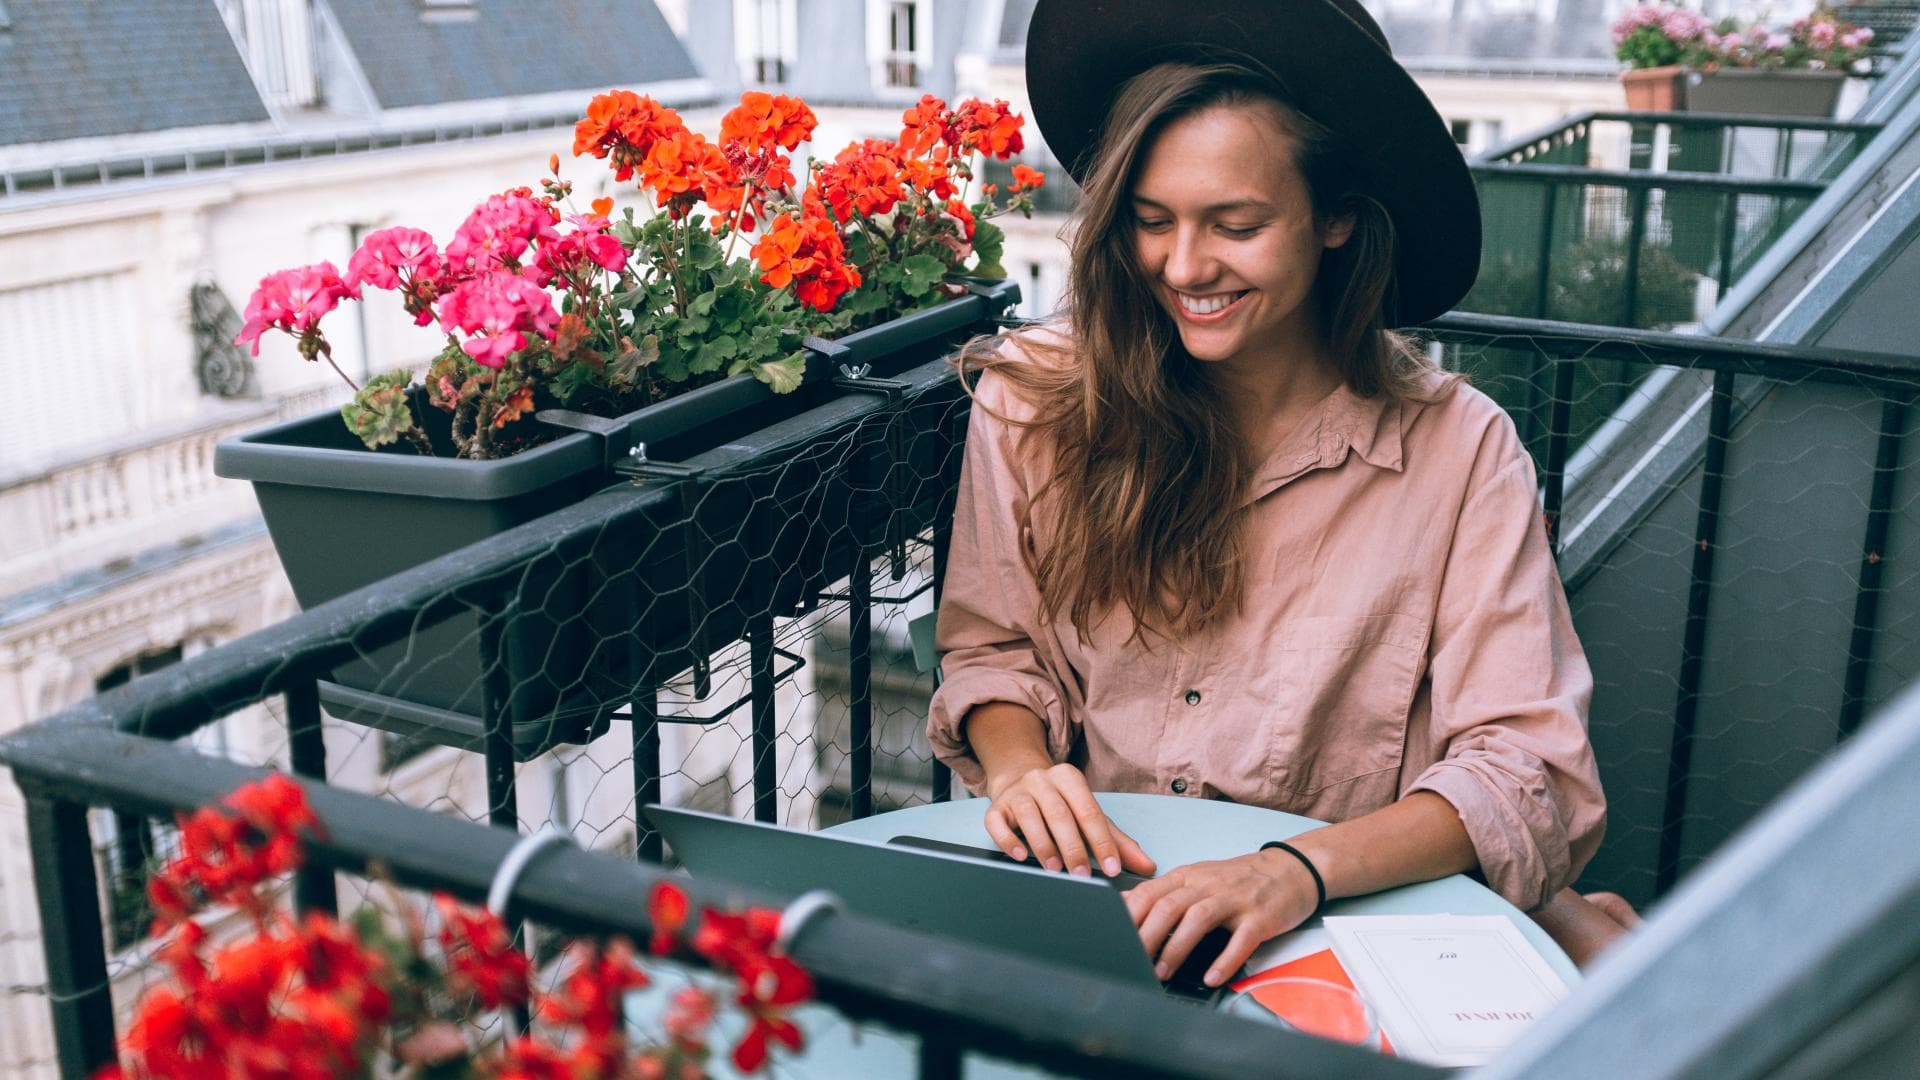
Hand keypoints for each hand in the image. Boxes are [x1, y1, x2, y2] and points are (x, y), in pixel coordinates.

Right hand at [982, 762, 1157, 877]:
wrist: (1018, 780)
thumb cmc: (1060, 804)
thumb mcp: (1089, 817)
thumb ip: (1117, 841)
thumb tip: (1148, 867)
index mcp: (1070, 779)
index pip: (1089, 812)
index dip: (1102, 841)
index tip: (1112, 869)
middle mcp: (1042, 780)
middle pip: (1060, 813)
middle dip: (1073, 847)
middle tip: (1082, 876)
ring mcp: (1016, 792)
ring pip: (1029, 815)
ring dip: (1043, 844)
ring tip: (1054, 869)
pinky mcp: (996, 807)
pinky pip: (997, 822)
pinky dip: (1008, 839)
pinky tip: (1021, 856)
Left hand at [1122, 848, 1318, 986]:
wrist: (1290, 869)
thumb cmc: (1239, 880)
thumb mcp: (1197, 878)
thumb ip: (1162, 892)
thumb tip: (1124, 903)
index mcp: (1188, 877)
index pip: (1150, 892)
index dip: (1129, 916)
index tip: (1113, 939)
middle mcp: (1208, 885)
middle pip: (1169, 906)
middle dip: (1147, 935)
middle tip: (1132, 961)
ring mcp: (1235, 900)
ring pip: (1198, 919)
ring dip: (1177, 948)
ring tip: (1163, 973)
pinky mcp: (1260, 917)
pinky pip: (1240, 940)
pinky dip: (1224, 960)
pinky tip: (1211, 977)